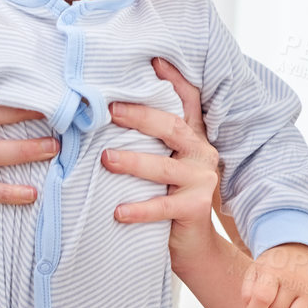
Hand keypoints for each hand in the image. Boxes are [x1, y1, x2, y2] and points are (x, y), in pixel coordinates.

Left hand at [104, 57, 219, 272]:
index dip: (174, 79)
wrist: (192, 248)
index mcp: (191, 139)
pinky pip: (163, 206)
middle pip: (171, 127)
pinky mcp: (197, 207)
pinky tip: (117, 211)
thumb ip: (147, 144)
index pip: (186, 102)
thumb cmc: (168, 203)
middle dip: (140, 116)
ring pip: (164, 167)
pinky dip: (139, 209)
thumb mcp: (159, 168)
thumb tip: (104, 116)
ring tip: (105, 159)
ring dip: (133, 162)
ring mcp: (202, 180)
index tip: (154, 60)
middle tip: (109, 111)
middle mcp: (201, 153)